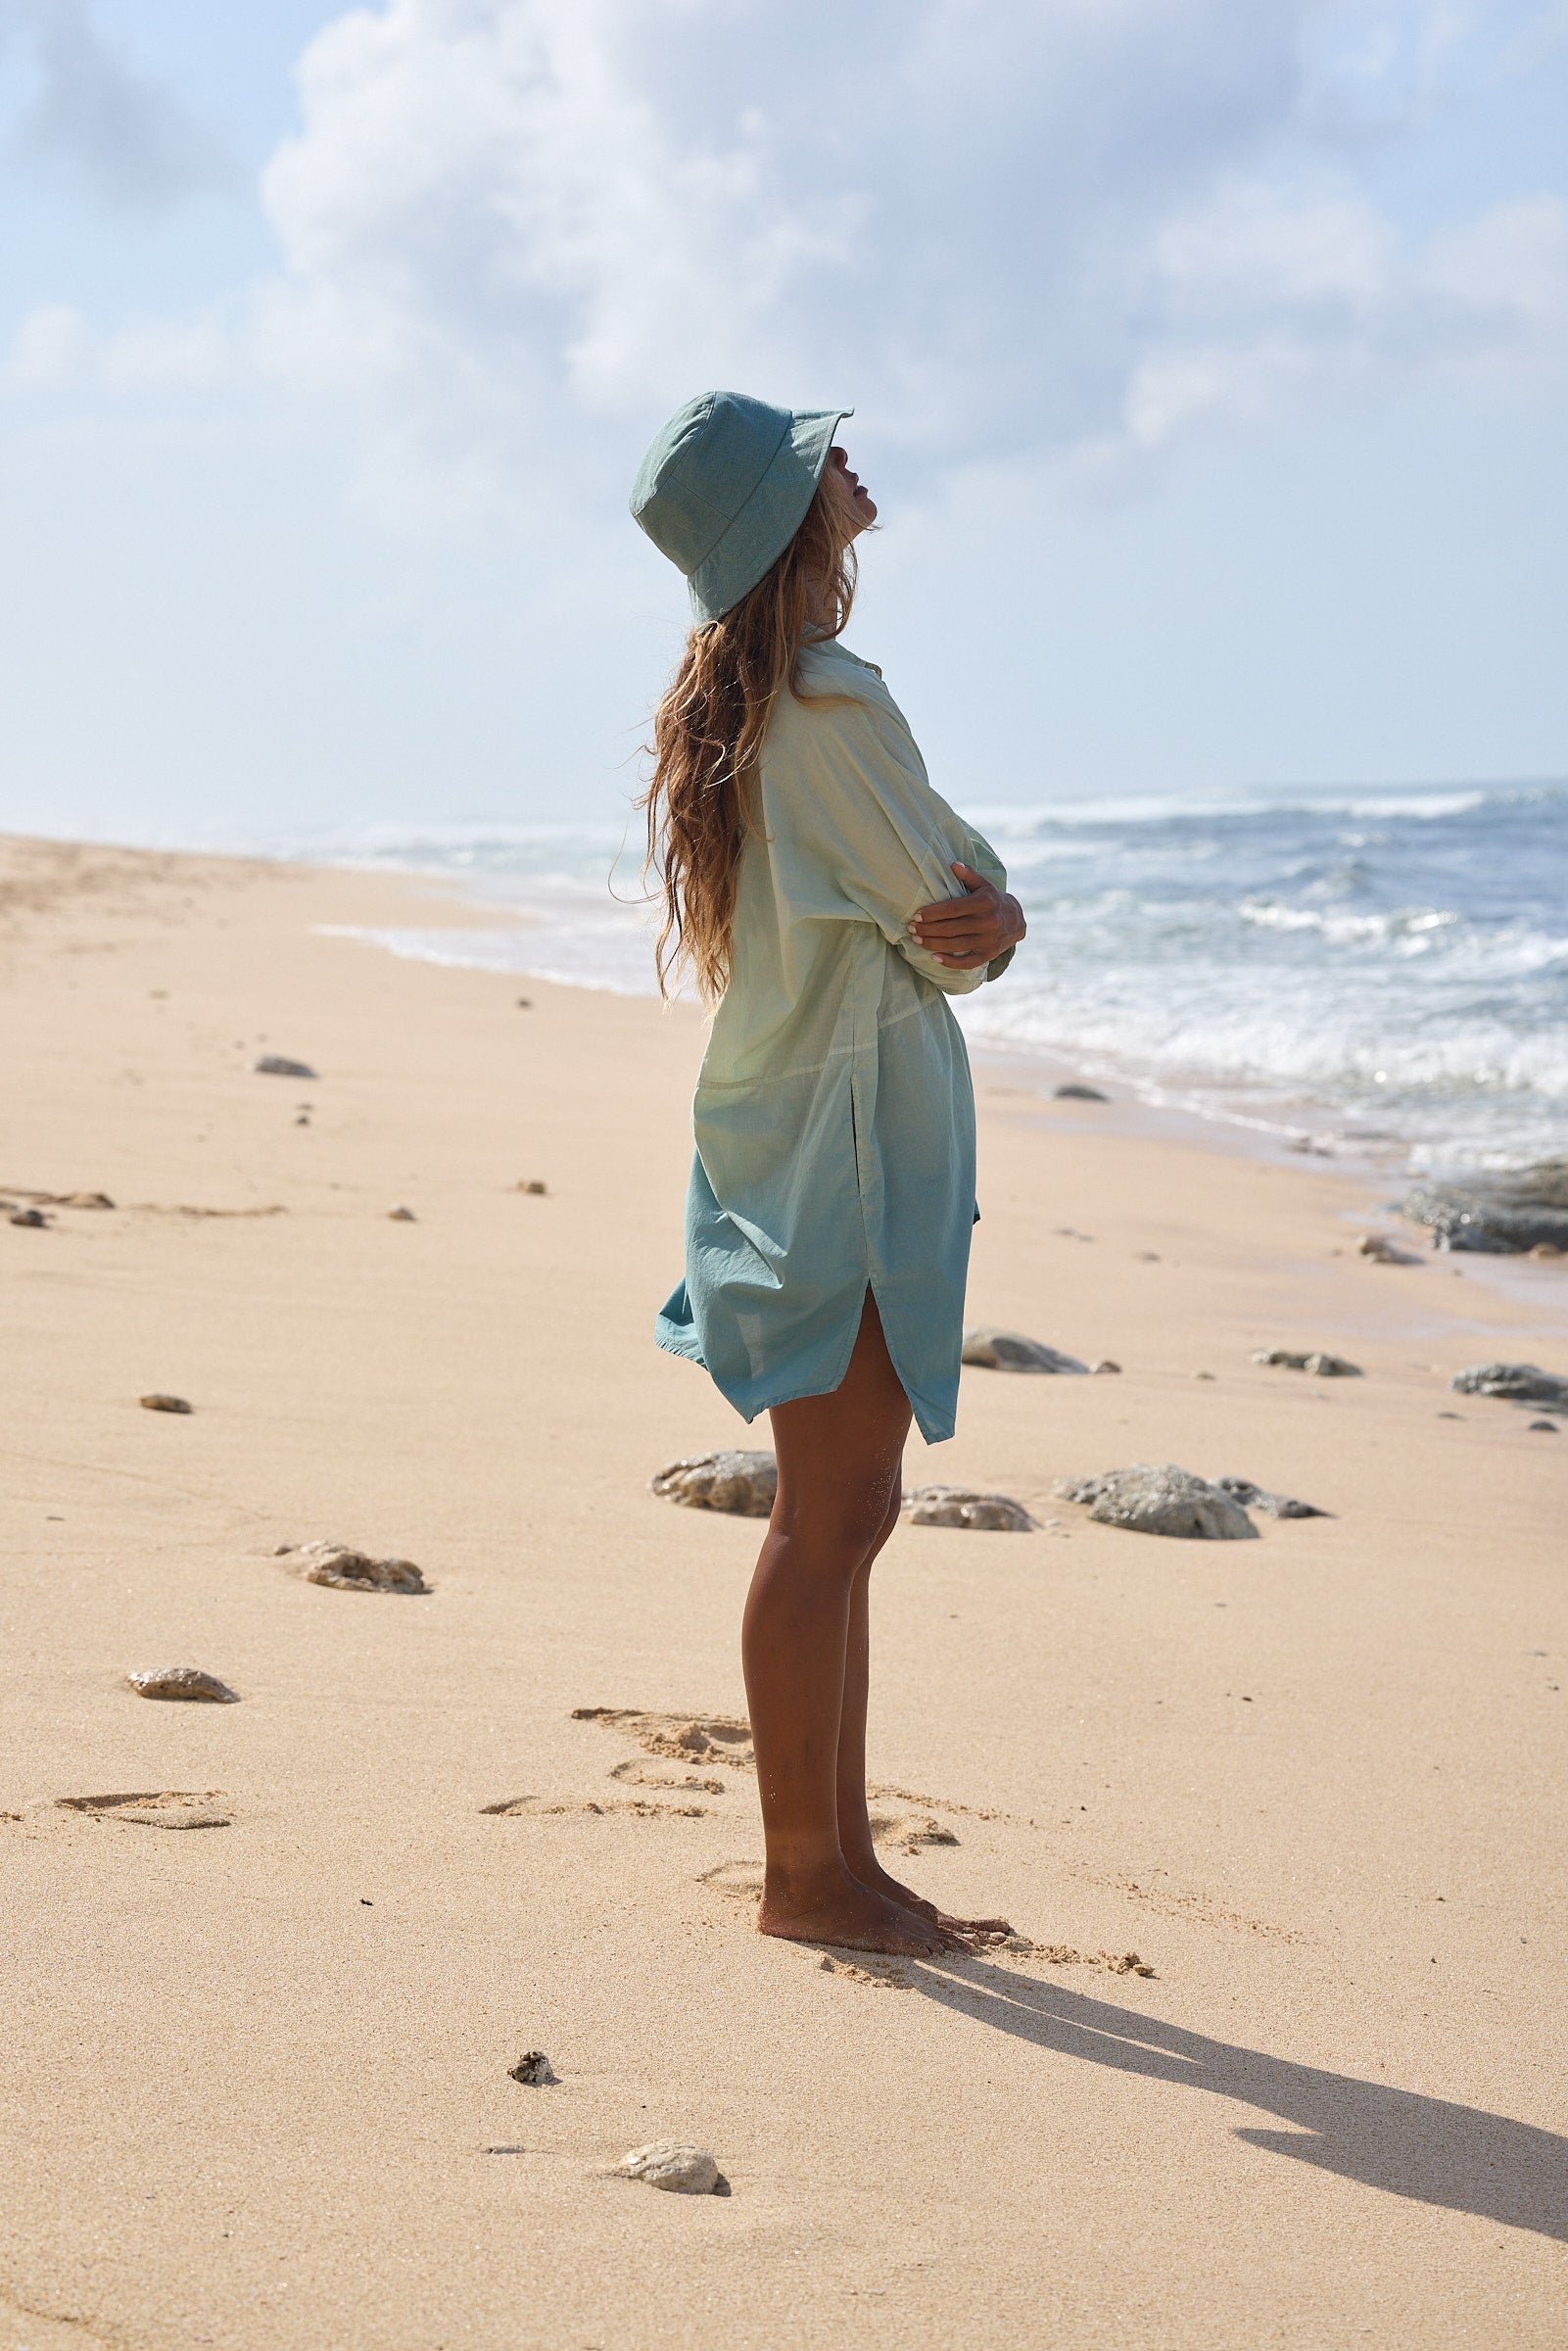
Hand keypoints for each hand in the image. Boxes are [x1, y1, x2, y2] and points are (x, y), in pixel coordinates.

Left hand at [907, 862, 1026, 969]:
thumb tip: (953, 864)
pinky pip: (967, 962)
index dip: (933, 913)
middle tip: (911, 928)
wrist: (1018, 921)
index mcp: (984, 903)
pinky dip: (950, 962)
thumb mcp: (984, 885)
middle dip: (928, 929)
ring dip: (933, 944)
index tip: (917, 915)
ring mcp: (988, 940)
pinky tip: (934, 957)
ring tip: (916, 940)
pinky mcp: (989, 954)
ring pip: (955, 945)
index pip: (953, 909)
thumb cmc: (993, 900)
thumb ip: (969, 875)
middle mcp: (987, 922)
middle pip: (951, 928)